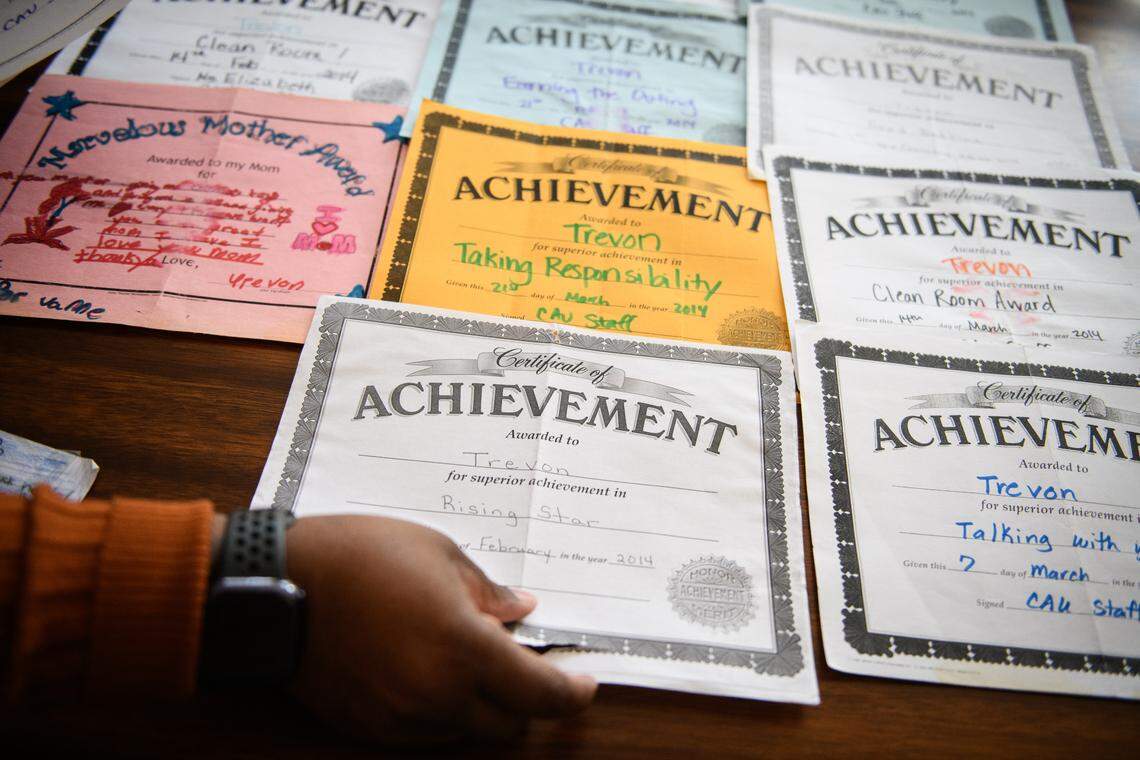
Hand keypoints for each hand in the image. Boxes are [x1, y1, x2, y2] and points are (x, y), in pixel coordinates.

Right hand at [286, 515, 596, 744]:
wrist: (275, 587)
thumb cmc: (360, 556)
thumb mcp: (438, 554)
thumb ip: (489, 592)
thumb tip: (524, 612)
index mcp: (464, 650)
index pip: (543, 696)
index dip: (574, 692)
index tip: (584, 680)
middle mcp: (438, 697)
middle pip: (511, 725)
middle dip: (528, 698)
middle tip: (527, 662)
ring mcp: (402, 720)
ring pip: (468, 732)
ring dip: (484, 706)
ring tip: (470, 658)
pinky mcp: (371, 729)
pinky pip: (427, 734)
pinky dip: (444, 712)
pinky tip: (431, 671)